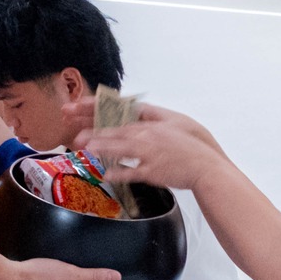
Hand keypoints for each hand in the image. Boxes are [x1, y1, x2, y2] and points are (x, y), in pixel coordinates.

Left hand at [72, 103, 227, 191]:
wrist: (206, 165)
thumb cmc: (192, 145)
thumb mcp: (173, 124)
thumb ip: (151, 121)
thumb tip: (132, 118)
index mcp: (152, 122)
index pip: (120, 112)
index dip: (99, 108)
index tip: (80, 105)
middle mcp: (149, 136)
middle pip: (116, 129)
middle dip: (93, 128)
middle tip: (74, 129)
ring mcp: (151, 154)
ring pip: (122, 148)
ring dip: (103, 147)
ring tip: (86, 147)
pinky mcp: (154, 172)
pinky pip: (133, 173)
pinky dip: (119, 173)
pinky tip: (106, 174)